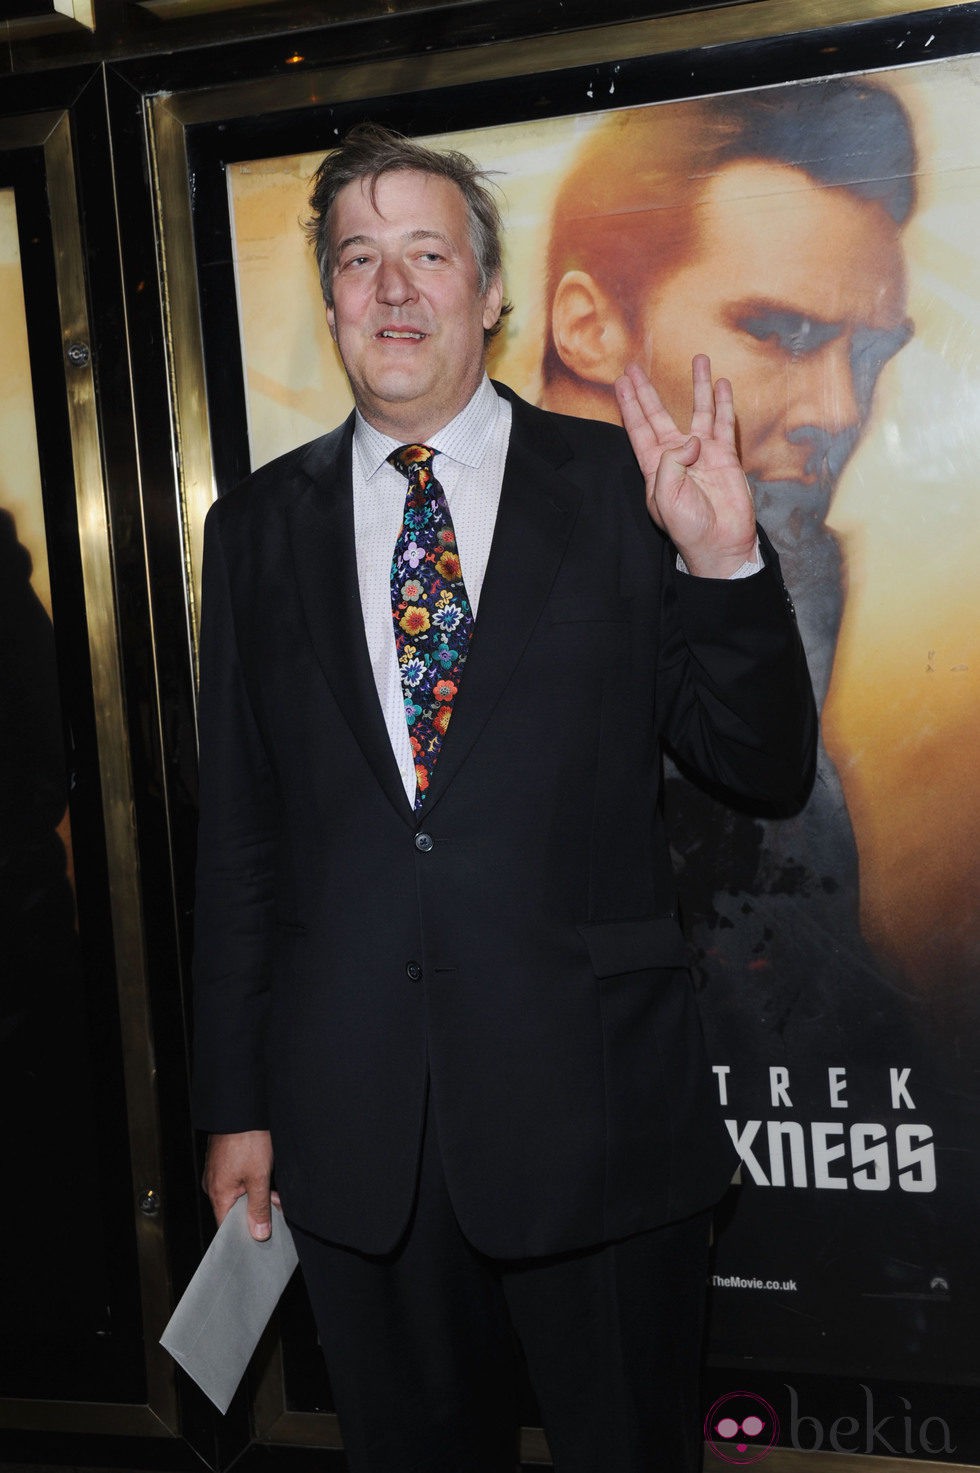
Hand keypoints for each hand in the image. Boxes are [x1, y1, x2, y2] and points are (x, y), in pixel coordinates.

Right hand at [203, 1129, 279, 1240]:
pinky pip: (238, 1181)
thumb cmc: (247, 1139)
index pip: (227, 1227)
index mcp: (218, 1193)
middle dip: (258, 1211)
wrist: (242, 1108)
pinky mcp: (225, 1162)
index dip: (246, 1234)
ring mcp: (218, 1173)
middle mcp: (214, 1185)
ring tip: (275, 1192)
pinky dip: (253, 1183)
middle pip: (235, 1211)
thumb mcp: (259, 1177)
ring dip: (258, 1196)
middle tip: (277, 1207)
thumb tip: (258, 1234)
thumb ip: (259, 1208)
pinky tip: (267, 1178)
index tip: (263, 1237)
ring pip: (239, 1195)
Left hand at [615, 354, 756, 578]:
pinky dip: (724, 403)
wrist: (721, 543)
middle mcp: (676, 454)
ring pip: (698, 410)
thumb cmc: (689, 527)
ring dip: (698, 385)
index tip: (621, 381)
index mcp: (655, 466)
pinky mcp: (725, 456)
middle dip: (648, 390)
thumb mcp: (666, 498)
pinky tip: (723, 384)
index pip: (638, 427)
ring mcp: (702, 453)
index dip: (630, 404)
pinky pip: (724, 423)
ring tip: (699, 358)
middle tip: (636, 366)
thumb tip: (692, 438)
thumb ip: (671, 464)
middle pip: (659, 413)